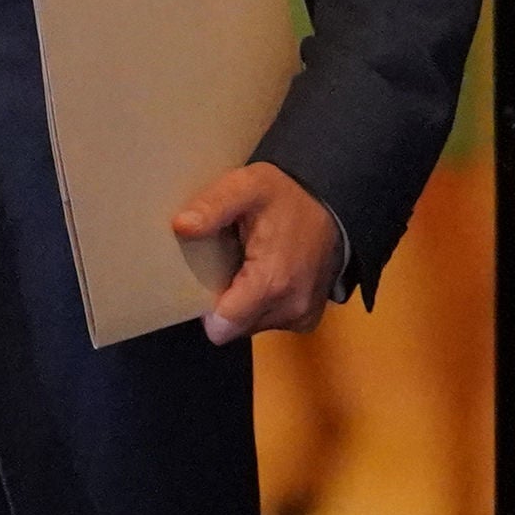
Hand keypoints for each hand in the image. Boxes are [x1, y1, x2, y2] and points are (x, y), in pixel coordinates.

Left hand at [172, 161, 343, 344]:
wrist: (334, 203)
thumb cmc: (286, 195)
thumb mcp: (247, 186)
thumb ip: (214, 205)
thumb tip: (181, 225)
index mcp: (271, 283)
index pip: (222, 327)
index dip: (205, 305)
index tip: (206, 277)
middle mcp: (290, 309)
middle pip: (234, 329)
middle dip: (224, 302)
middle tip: (228, 264)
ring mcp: (302, 317)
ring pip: (251, 327)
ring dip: (244, 304)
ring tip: (248, 265)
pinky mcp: (308, 320)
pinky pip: (270, 323)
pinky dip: (263, 305)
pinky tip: (267, 275)